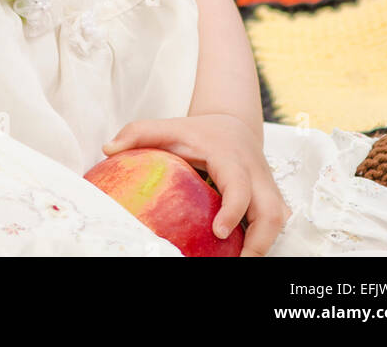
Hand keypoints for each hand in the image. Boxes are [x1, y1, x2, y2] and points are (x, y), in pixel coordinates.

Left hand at [102, 113, 291, 257]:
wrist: (233, 124)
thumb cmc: (197, 131)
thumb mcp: (169, 127)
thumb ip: (138, 132)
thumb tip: (107, 149)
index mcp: (231, 158)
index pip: (239, 186)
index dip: (233, 209)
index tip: (219, 231)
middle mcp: (256, 175)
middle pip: (271, 212)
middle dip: (259, 242)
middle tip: (237, 262)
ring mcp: (267, 189)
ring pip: (279, 221)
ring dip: (263, 245)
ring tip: (239, 263)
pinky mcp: (271, 201)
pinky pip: (274, 225)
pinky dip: (262, 242)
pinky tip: (241, 254)